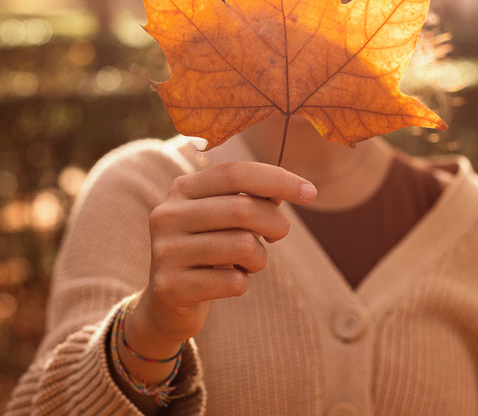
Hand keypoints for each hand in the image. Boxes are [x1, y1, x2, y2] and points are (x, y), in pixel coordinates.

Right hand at [124, 161, 316, 359]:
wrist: (167, 303)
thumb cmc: (208, 251)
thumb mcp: (225, 219)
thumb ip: (254, 199)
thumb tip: (292, 189)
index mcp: (182, 189)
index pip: (235, 173)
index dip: (278, 179)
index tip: (311, 193)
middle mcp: (168, 215)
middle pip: (243, 208)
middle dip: (275, 223)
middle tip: (277, 236)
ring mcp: (166, 251)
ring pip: (243, 246)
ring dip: (259, 259)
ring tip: (247, 264)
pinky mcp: (170, 286)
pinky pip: (233, 283)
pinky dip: (243, 284)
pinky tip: (228, 283)